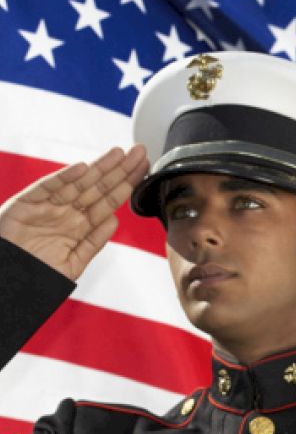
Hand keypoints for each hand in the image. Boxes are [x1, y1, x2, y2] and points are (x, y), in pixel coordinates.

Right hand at [0, 146, 148, 281]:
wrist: (8, 282)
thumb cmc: (38, 272)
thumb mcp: (74, 262)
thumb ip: (94, 242)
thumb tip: (114, 220)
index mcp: (80, 225)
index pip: (109, 201)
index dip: (127, 185)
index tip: (144, 170)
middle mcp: (67, 211)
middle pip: (98, 187)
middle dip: (120, 170)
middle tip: (141, 152)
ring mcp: (48, 206)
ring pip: (78, 183)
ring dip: (99, 168)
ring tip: (119, 154)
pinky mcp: (26, 204)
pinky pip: (47, 188)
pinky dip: (63, 178)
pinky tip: (82, 168)